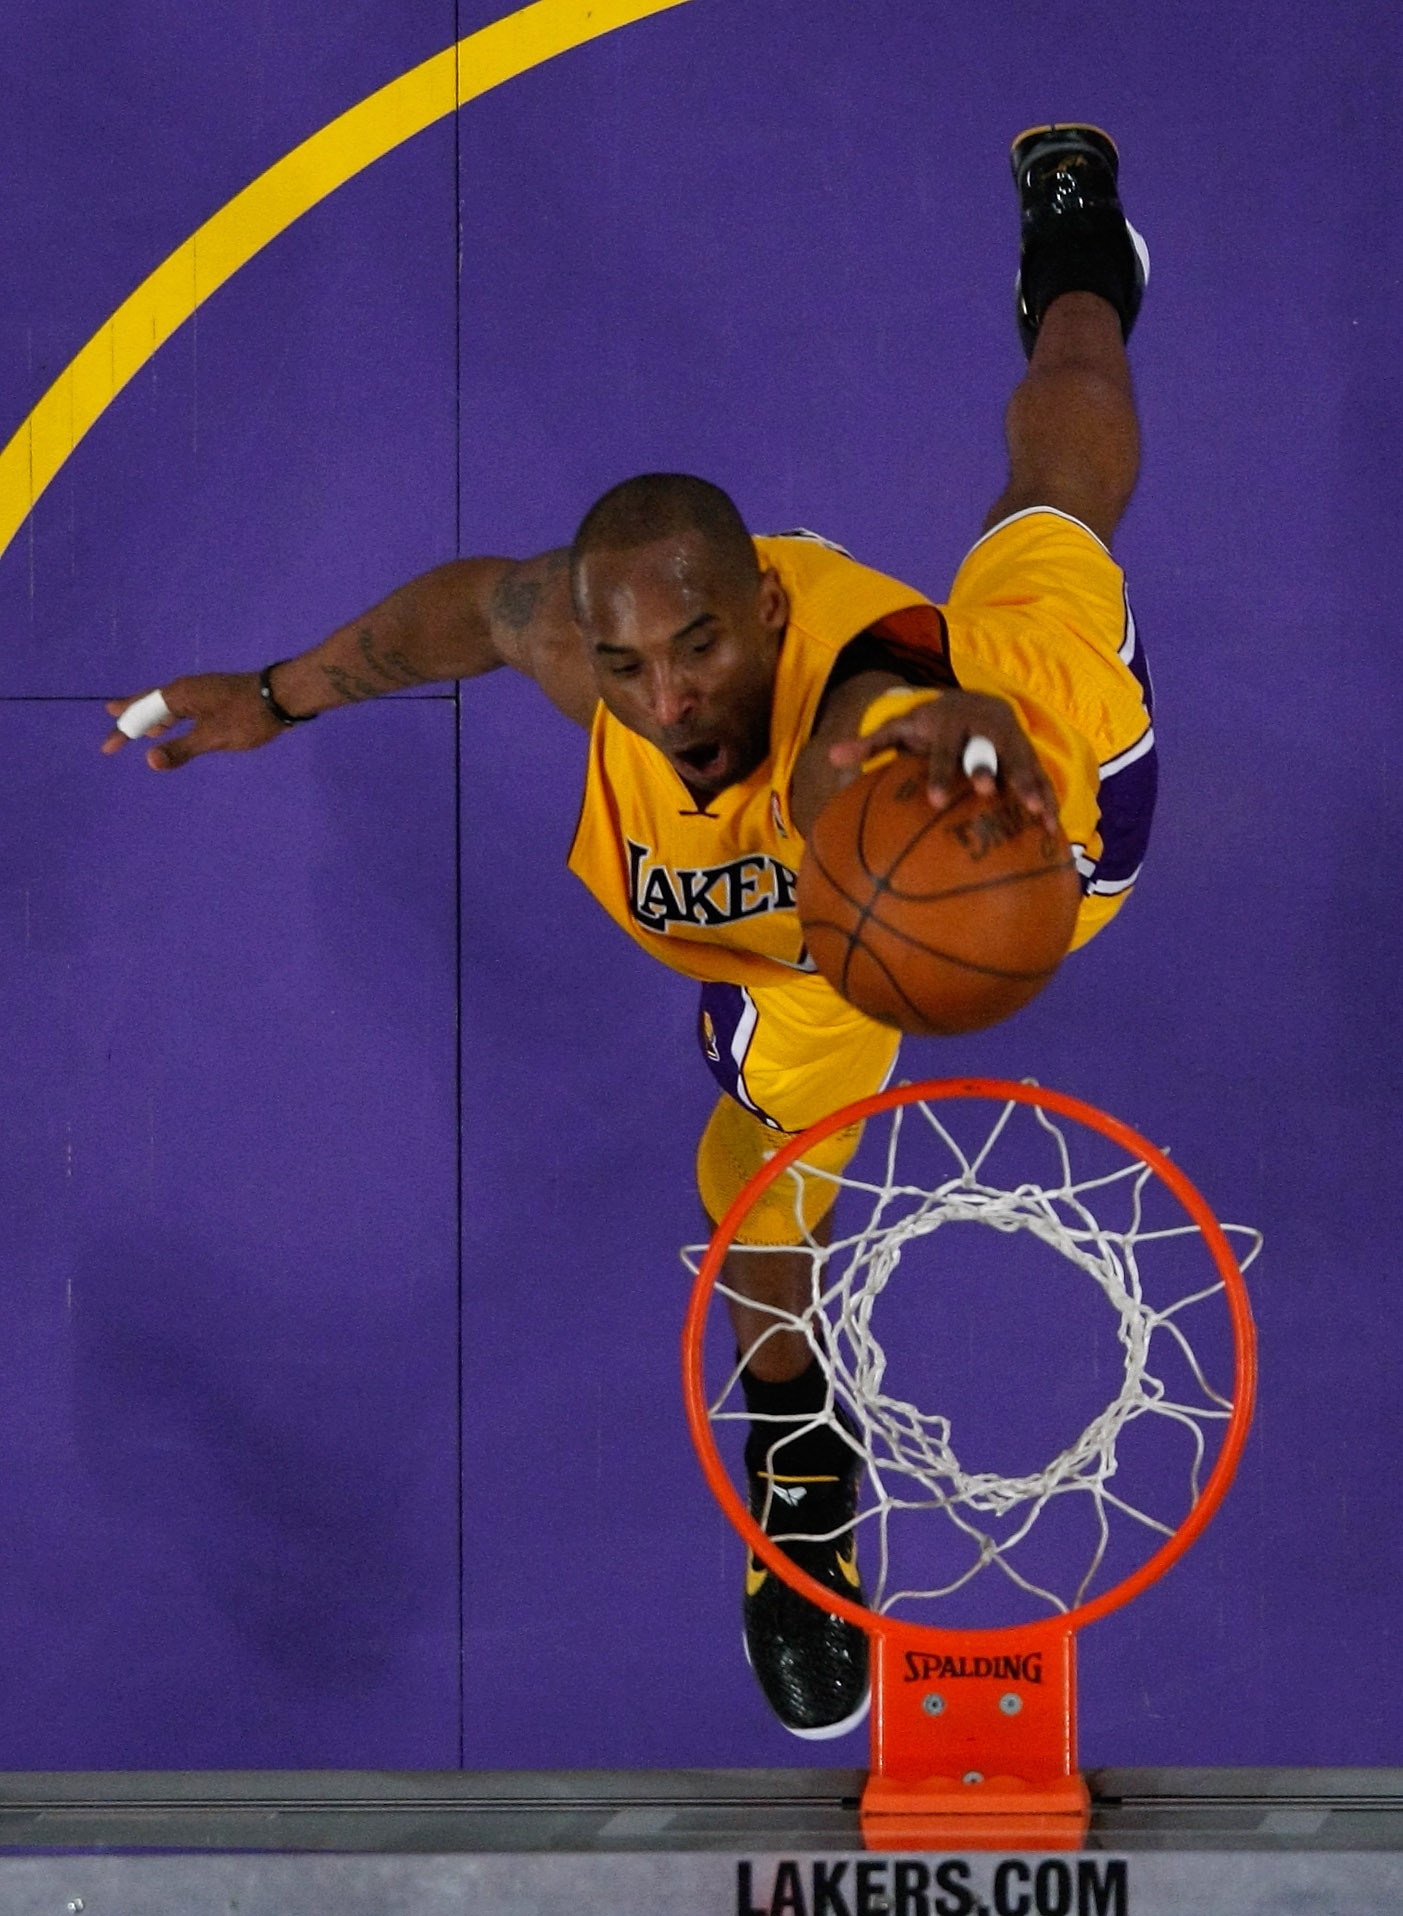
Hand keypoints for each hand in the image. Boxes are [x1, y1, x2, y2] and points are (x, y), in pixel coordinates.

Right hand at [101, 672, 283, 769]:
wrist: (283, 695)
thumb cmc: (247, 717)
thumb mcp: (213, 738)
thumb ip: (181, 749)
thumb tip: (150, 760)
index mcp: (178, 694)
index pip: (140, 712)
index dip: (122, 730)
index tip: (107, 747)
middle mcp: (185, 688)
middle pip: (149, 703)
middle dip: (131, 717)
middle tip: (113, 725)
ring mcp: (201, 691)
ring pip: (167, 704)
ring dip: (152, 717)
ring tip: (139, 730)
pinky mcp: (214, 696)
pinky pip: (182, 706)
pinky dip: (171, 718)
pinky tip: (173, 726)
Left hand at [828, 689, 1056, 820]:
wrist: (975, 700)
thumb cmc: (929, 726)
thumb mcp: (899, 730)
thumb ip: (869, 744)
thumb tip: (830, 758)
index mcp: (949, 722)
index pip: (943, 749)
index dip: (940, 771)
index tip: (935, 799)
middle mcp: (982, 727)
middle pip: (985, 749)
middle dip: (987, 768)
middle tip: (988, 792)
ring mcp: (1009, 739)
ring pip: (1020, 761)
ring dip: (1028, 784)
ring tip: (1035, 813)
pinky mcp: (1029, 753)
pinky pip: (1041, 776)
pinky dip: (1048, 798)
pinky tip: (1054, 828)